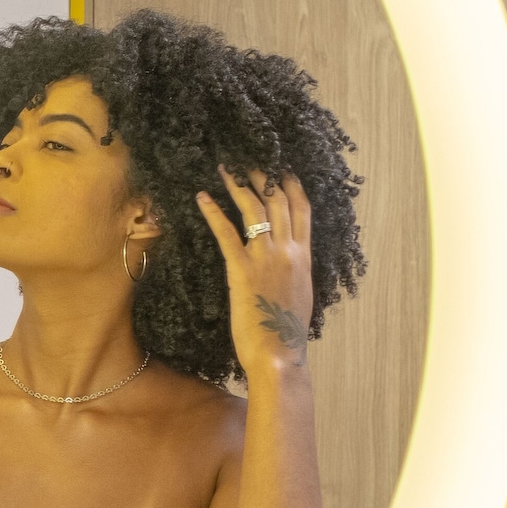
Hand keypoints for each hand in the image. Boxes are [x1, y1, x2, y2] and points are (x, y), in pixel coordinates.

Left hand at [195, 166, 314, 379]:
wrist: (280, 351)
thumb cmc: (286, 329)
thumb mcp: (300, 292)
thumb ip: (295, 270)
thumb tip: (291, 258)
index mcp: (304, 256)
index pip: (302, 209)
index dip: (292, 184)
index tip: (282, 166)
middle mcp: (288, 251)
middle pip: (278, 201)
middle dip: (263, 175)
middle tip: (248, 157)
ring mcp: (265, 258)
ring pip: (253, 210)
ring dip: (238, 185)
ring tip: (224, 168)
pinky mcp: (241, 270)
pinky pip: (226, 233)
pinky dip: (213, 212)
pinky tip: (202, 197)